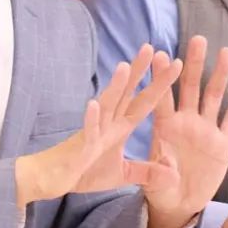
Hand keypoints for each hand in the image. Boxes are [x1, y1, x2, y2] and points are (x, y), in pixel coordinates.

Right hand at [15, 44, 180, 206]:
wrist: (52, 180)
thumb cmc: (84, 171)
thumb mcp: (123, 175)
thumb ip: (147, 172)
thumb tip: (175, 175)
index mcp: (120, 127)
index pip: (144, 103)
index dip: (159, 84)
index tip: (175, 64)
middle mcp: (108, 123)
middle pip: (127, 93)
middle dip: (139, 71)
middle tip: (150, 47)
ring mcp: (94, 131)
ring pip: (107, 105)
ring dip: (115, 87)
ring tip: (125, 67)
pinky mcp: (80, 146)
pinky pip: (86, 130)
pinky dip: (90, 118)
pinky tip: (93, 105)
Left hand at [142, 36, 227, 219]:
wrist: (180, 205)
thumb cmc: (160, 190)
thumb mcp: (154, 182)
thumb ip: (159, 171)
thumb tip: (164, 164)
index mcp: (165, 127)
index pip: (162, 98)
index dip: (162, 78)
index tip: (161, 54)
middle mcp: (186, 122)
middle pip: (191, 88)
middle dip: (195, 64)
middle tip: (198, 40)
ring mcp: (206, 130)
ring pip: (214, 97)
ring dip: (220, 75)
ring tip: (226, 52)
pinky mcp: (223, 142)